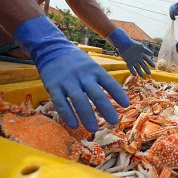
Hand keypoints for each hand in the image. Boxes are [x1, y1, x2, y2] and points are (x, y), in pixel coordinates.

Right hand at [15, 16, 128, 131]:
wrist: (52, 49)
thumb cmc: (77, 62)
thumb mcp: (91, 65)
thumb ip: (101, 80)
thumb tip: (116, 96)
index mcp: (94, 69)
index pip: (109, 82)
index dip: (118, 93)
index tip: (126, 105)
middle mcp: (82, 75)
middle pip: (95, 94)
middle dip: (106, 108)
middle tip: (114, 122)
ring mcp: (67, 81)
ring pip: (78, 100)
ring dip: (87, 116)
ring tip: (93, 128)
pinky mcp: (53, 86)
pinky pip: (60, 102)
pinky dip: (67, 114)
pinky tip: (74, 125)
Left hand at [107, 28, 154, 76]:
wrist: (124, 44)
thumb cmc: (132, 44)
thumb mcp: (140, 47)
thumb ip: (146, 50)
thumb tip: (152, 54)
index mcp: (141, 54)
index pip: (147, 59)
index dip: (150, 63)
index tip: (154, 66)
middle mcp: (137, 58)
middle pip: (143, 65)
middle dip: (146, 69)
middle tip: (149, 74)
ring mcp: (133, 60)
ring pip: (137, 67)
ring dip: (140, 71)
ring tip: (142, 76)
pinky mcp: (128, 62)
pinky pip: (131, 67)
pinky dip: (132, 71)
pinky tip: (135, 74)